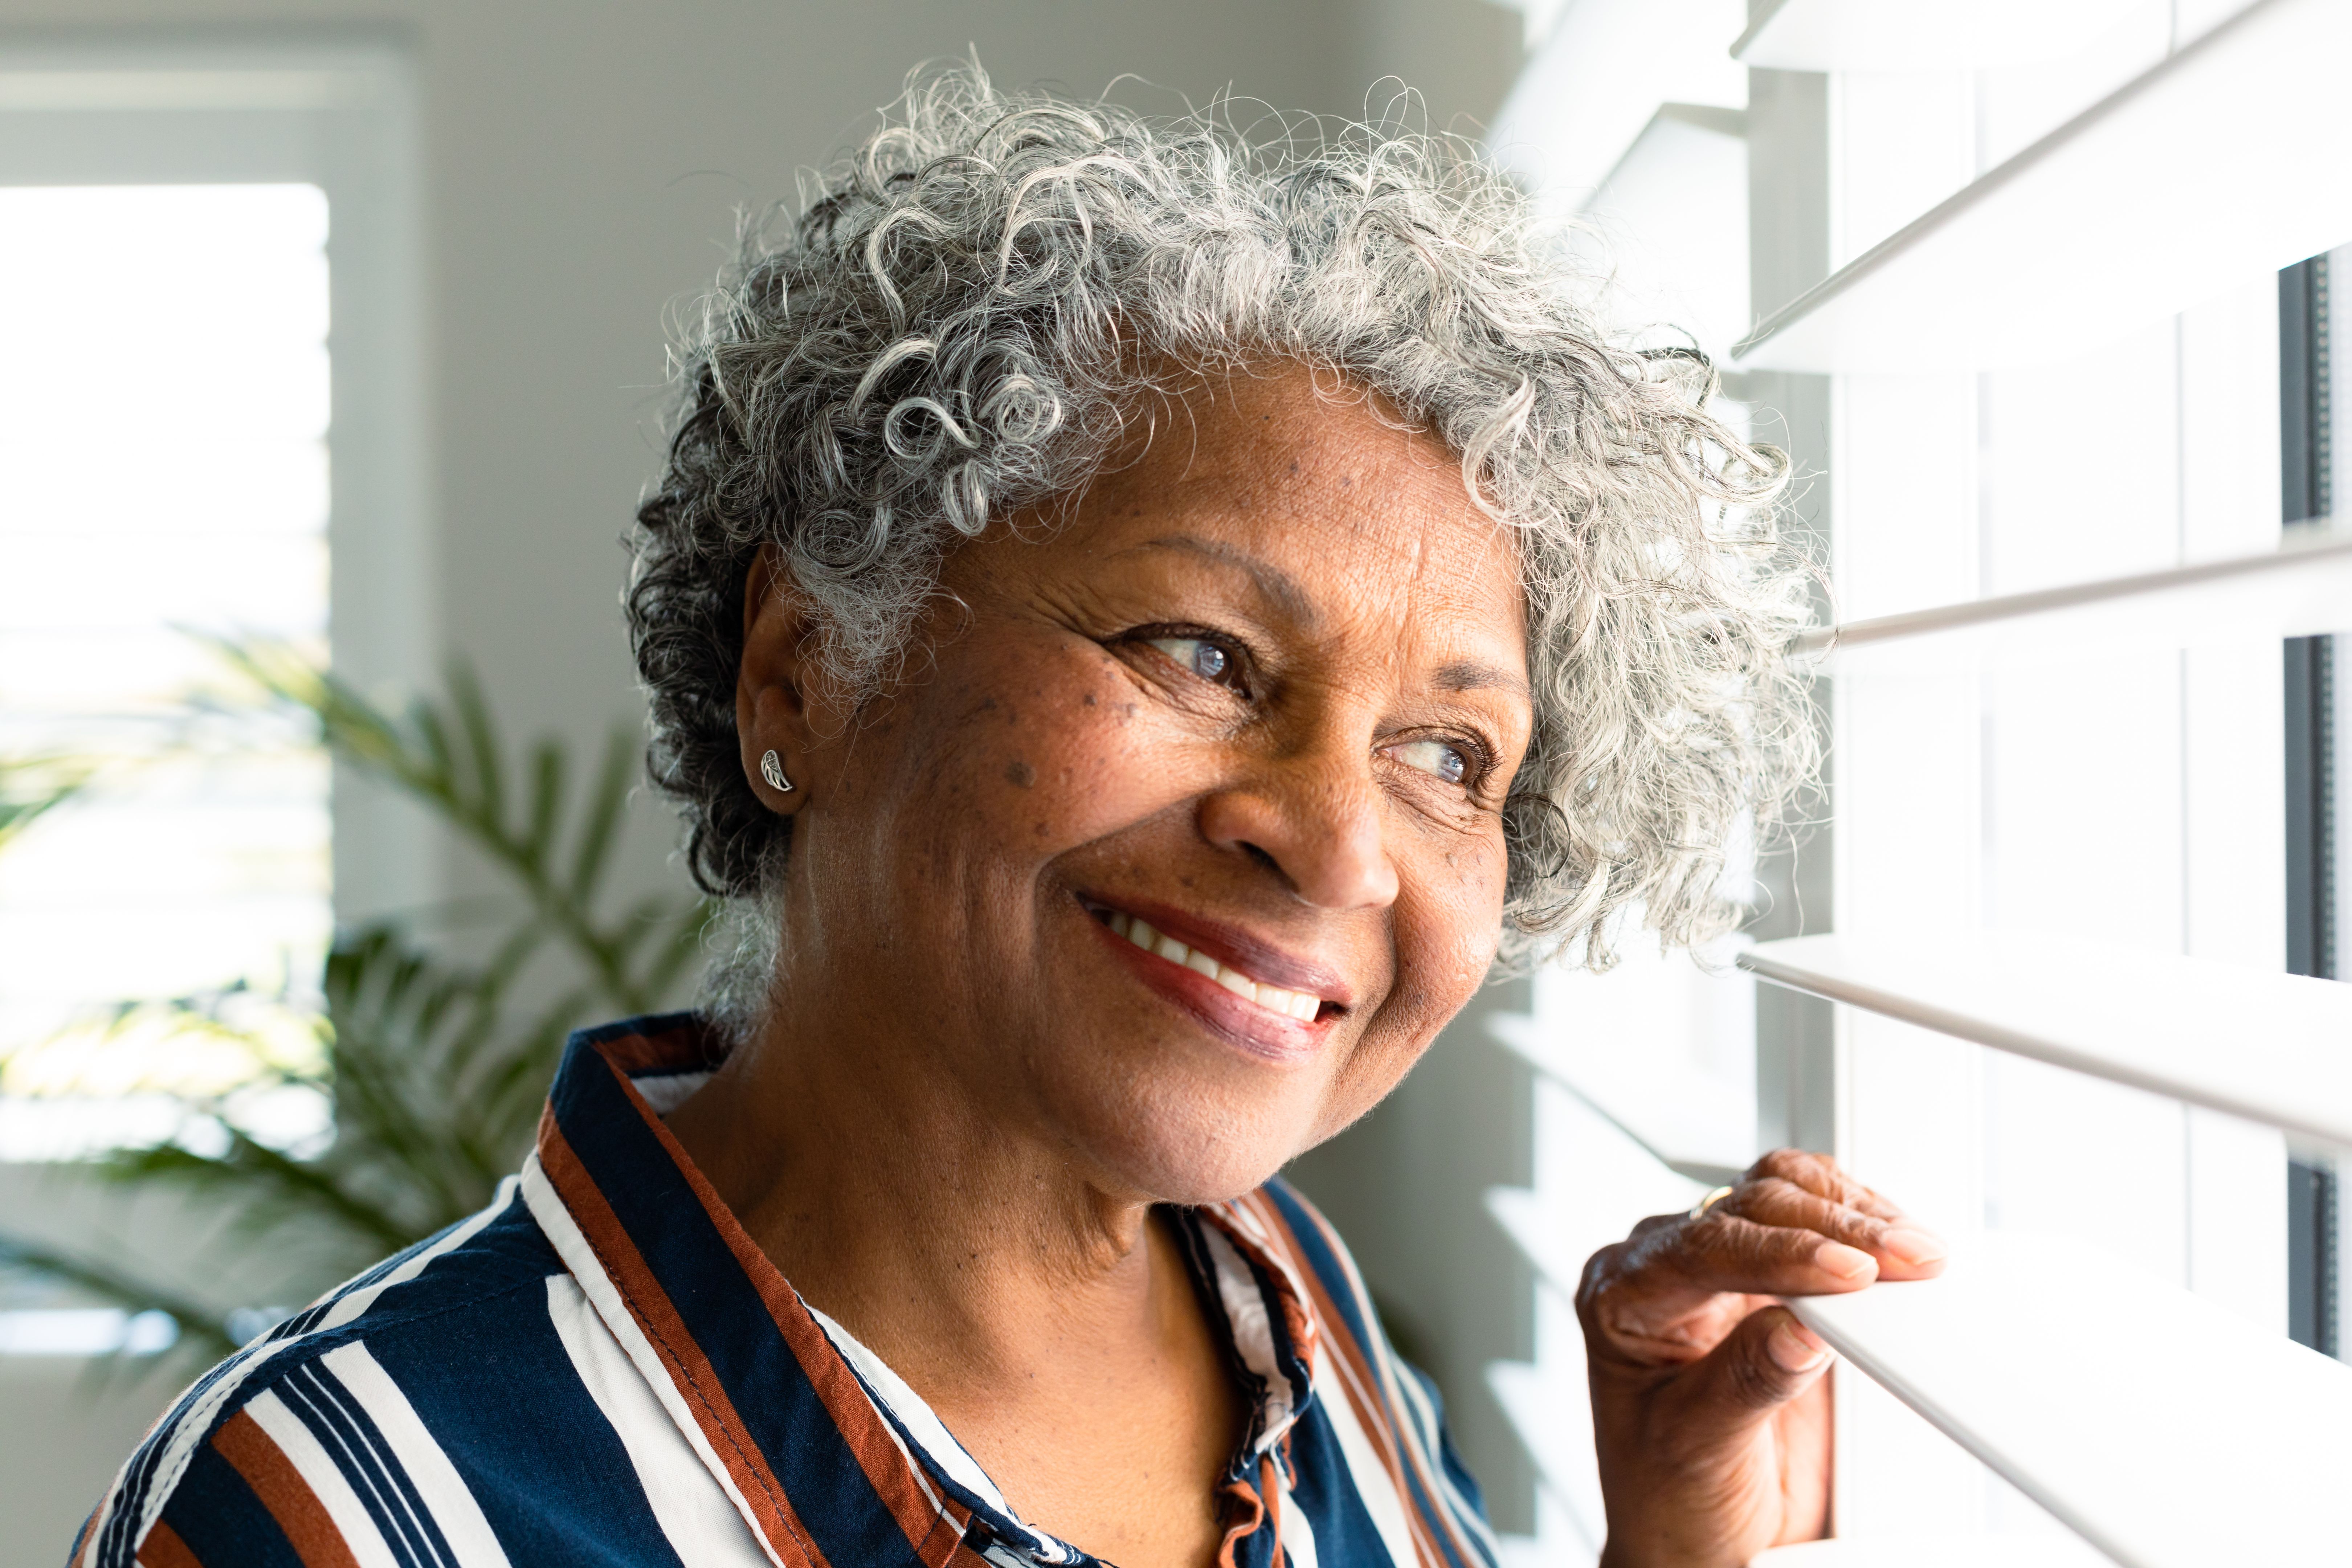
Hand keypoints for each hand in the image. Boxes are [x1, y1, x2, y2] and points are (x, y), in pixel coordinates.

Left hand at [1578, 1149, 1944, 1567]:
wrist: (1695, 1537)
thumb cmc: (1669, 1494)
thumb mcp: (1697, 1446)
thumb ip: (1745, 1383)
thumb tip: (1804, 1328)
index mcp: (1622, 1297)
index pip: (1702, 1249)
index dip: (1782, 1254)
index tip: (1850, 1272)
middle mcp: (1666, 1267)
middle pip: (1749, 1208)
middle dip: (1834, 1227)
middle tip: (1906, 1255)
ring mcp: (1721, 1268)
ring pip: (1783, 1195)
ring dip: (1854, 1214)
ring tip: (1916, 1249)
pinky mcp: (1774, 1282)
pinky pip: (1815, 1226)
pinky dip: (1860, 1228)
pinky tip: (1897, 1245)